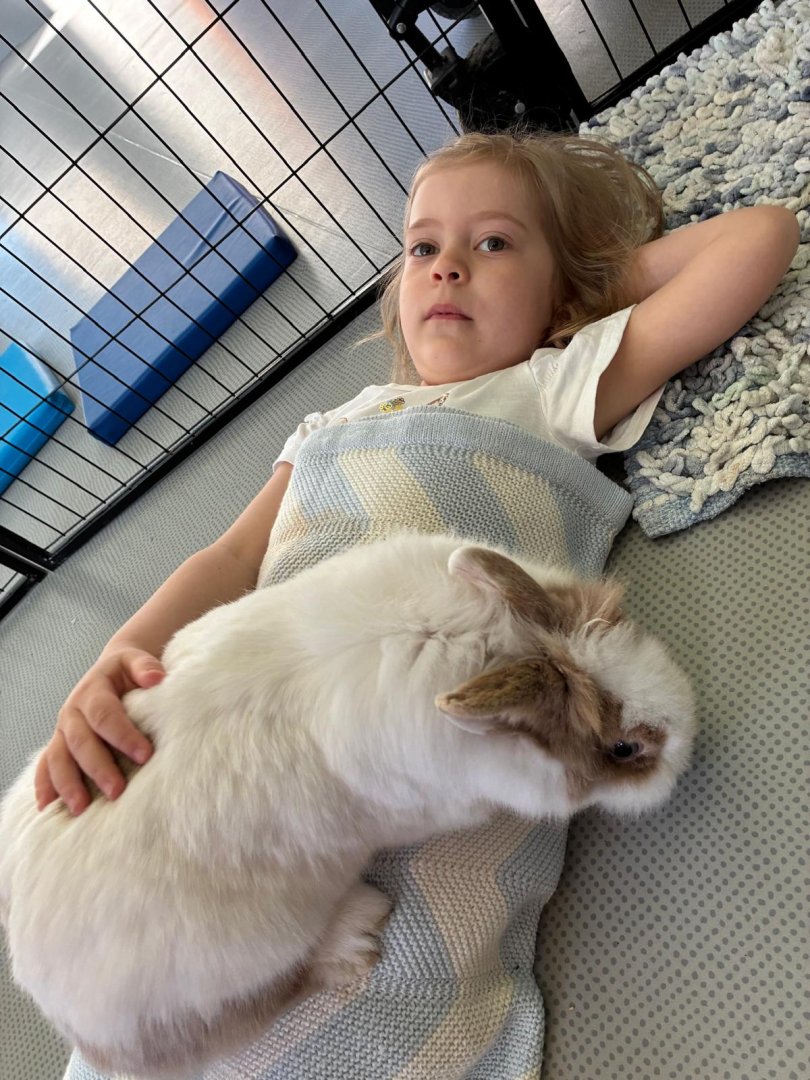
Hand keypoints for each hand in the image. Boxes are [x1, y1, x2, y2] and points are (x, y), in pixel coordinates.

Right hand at [35, 647, 163, 816]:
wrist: (111, 670)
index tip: (144, 755)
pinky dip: (45, 785)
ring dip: (68, 784)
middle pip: (81, 742)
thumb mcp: (136, 660)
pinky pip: (46, 765)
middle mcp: (73, 711)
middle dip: (98, 768)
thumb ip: (144, 666)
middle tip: (117, 790)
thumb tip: (155, 677)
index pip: (105, 714)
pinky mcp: (58, 744)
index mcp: (93, 690)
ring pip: (58, 758)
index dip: (123, 735)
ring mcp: (62, 729)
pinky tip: (48, 806)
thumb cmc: (128, 671)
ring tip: (81, 808)